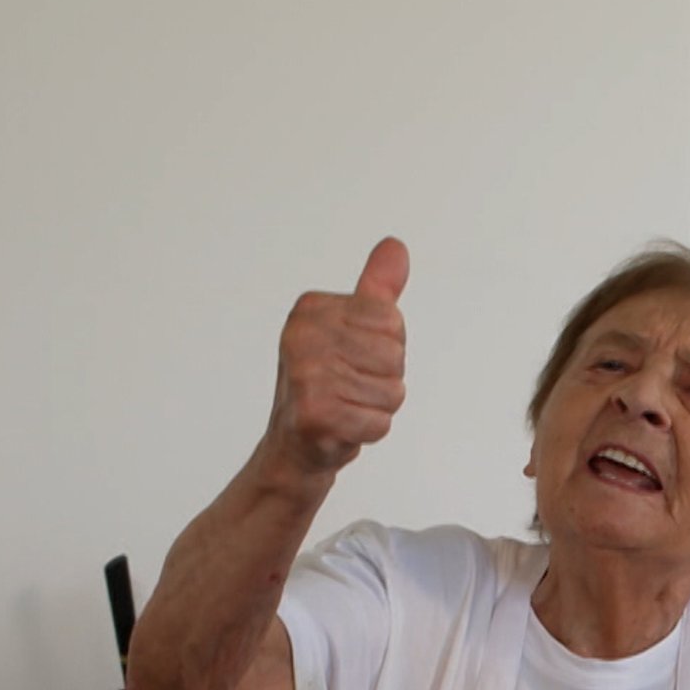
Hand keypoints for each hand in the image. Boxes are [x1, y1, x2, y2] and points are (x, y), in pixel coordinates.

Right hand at [265, 237, 409, 477]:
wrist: (294, 444)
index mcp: (311, 308)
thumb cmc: (327, 382)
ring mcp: (305, 374)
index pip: (392, 321)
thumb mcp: (352, 328)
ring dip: (377, 406)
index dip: (387, 347)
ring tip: (347, 405)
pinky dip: (369, 430)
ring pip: (392, 391)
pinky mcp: (315, 413)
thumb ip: (376, 290)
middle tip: (351, 386)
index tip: (354, 358)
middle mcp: (302, 336)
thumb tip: (395, 246)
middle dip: (384, 379)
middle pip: (395, 355)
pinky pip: (379, 421)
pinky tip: (343, 427)